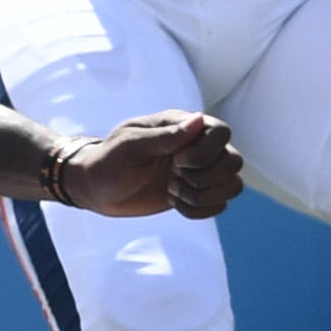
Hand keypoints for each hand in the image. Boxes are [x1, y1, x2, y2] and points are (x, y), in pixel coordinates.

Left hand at [53, 112, 242, 219]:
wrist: (96, 190)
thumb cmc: (108, 162)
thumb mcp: (130, 147)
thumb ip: (164, 136)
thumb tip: (198, 120)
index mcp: (182, 125)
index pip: (222, 132)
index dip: (205, 152)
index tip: (175, 161)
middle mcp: (197, 146)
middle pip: (234, 161)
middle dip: (205, 178)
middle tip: (173, 178)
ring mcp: (199, 171)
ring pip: (234, 185)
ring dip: (204, 196)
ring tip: (173, 192)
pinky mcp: (196, 194)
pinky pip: (220, 205)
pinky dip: (199, 210)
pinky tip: (175, 204)